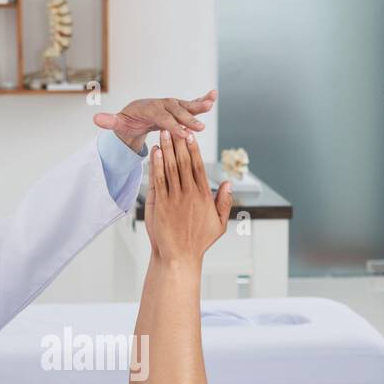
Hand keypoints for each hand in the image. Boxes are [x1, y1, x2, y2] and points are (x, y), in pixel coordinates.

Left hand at [93, 89, 216, 153]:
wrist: (134, 115)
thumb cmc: (127, 121)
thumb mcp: (117, 123)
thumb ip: (110, 121)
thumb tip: (95, 119)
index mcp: (148, 109)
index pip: (161, 118)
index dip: (171, 126)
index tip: (182, 134)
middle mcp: (161, 103)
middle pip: (176, 111)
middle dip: (187, 119)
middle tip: (199, 128)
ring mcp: (170, 104)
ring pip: (185, 105)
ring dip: (198, 105)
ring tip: (211, 103)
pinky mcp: (177, 107)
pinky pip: (190, 103)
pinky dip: (202, 100)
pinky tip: (213, 96)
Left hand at [148, 130, 231, 263]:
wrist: (179, 258)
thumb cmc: (198, 242)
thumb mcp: (219, 224)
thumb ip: (224, 202)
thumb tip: (228, 182)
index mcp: (204, 196)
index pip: (199, 167)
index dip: (194, 149)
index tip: (191, 135)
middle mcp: (190, 195)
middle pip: (184, 162)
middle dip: (179, 143)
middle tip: (174, 126)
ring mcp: (174, 199)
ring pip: (171, 168)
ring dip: (167, 148)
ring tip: (163, 132)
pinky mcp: (161, 205)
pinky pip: (159, 180)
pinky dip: (157, 165)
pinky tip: (155, 152)